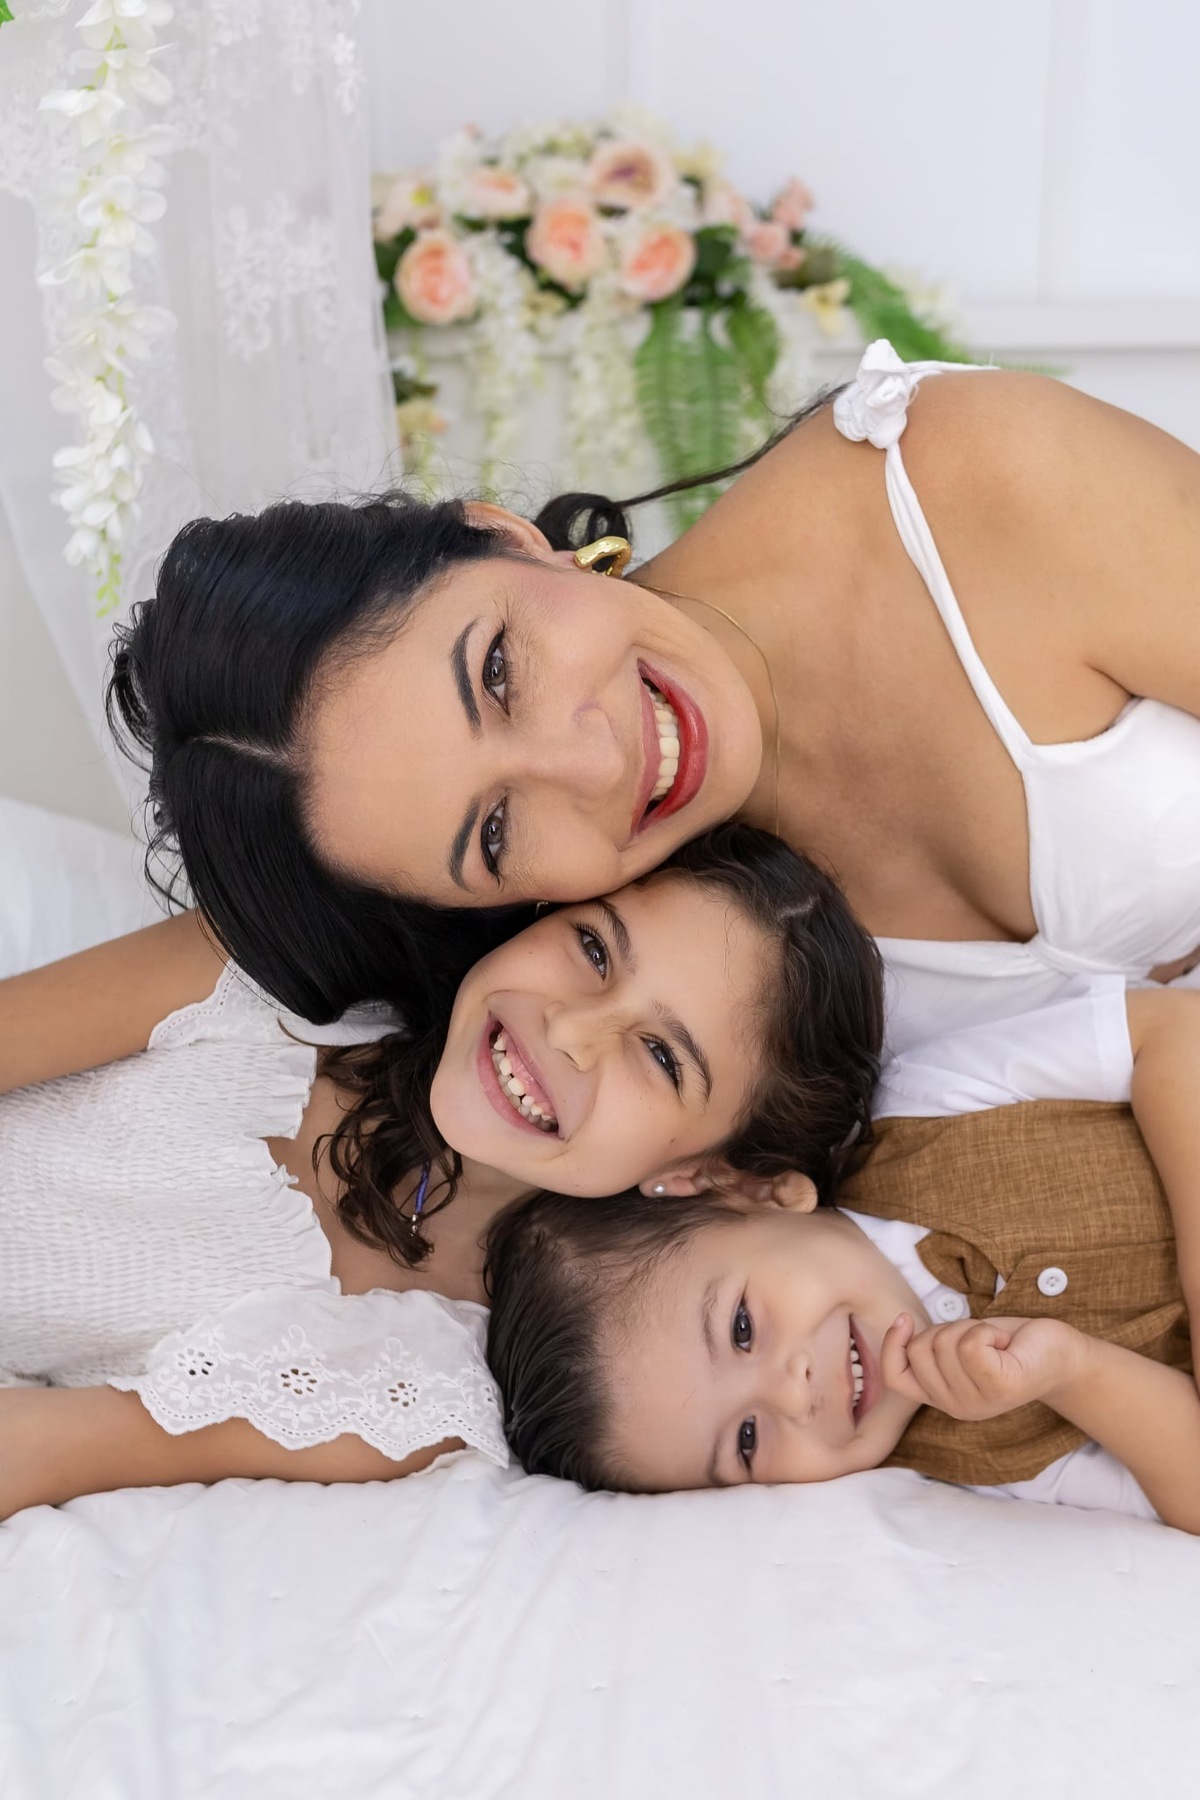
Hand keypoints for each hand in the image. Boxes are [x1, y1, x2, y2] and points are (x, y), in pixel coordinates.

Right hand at [880, 1313, 1087, 1421]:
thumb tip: (899, 1322)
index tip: (905, 1319)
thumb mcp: (960, 1348)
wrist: (1060, 1355)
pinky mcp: (999, 1387)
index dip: (891, 1346)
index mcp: (943, 1399)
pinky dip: (986, 1331)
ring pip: (945, 1342)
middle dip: (946, 1328)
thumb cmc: (1010, 1345)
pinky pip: (970, 1343)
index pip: (896, 1378)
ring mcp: (977, 1401)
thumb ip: (932, 1349)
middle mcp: (956, 1407)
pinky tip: (1004, 1344)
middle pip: (919, 1349)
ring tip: (994, 1343)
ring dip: (971, 1328)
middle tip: (978, 1339)